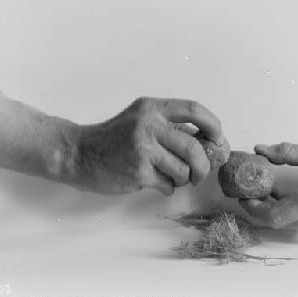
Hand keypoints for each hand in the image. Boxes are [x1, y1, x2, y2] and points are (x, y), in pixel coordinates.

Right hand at [72, 97, 223, 195]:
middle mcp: (148, 125)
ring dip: (183, 179)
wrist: (78, 154)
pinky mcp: (138, 172)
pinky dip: (167, 188)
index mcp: (152, 108)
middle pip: (193, 147)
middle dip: (203, 165)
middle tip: (200, 174)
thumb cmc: (113, 138)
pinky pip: (167, 184)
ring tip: (171, 178)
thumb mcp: (139, 120)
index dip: (213, 124)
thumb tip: (206, 142)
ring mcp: (143, 149)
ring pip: (183, 170)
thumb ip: (168, 126)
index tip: (219, 138)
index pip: (193, 109)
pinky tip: (155, 183)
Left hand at [239, 142, 297, 234]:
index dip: (254, 209)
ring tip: (265, 191)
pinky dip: (289, 212)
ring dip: (274, 210)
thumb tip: (260, 149)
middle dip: (261, 209)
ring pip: (290, 224)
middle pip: (278, 222)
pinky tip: (285, 195)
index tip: (243, 197)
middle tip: (250, 192)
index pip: (273, 216)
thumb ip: (285, 152)